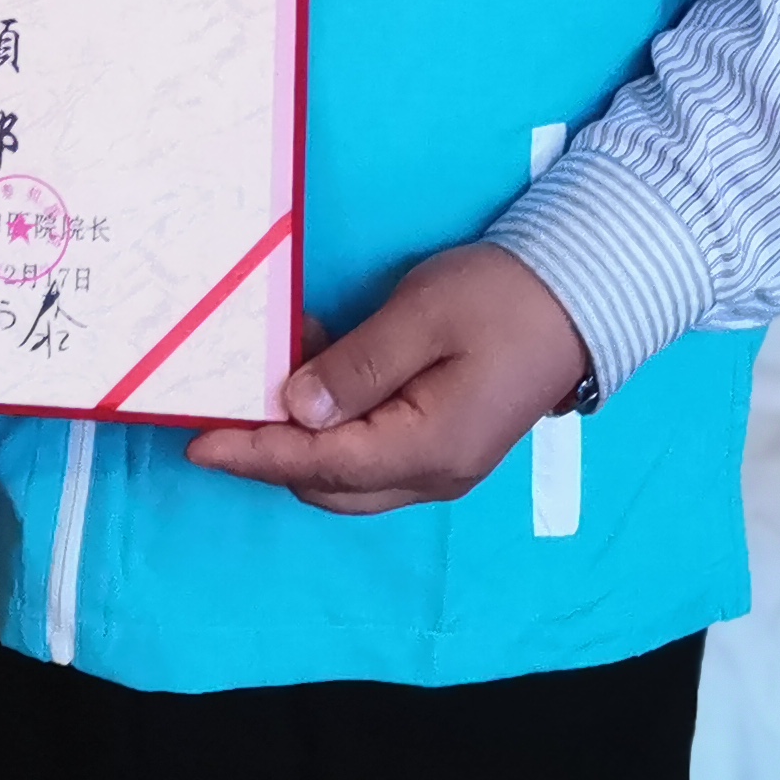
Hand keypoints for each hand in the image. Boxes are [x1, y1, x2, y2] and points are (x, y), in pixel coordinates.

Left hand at [182, 243, 587, 515]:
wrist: (582, 294)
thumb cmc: (502, 298)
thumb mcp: (422, 317)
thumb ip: (356, 367)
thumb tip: (296, 411)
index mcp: (429, 450)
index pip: (320, 465)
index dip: (254, 453)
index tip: (197, 442)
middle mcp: (435, 475)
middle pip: (329, 485)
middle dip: (270, 452)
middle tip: (228, 399)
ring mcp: (444, 466)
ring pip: (349, 477)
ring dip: (304, 436)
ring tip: (282, 363)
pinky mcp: (448, 444)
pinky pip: (375, 454)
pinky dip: (337, 425)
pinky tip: (325, 367)